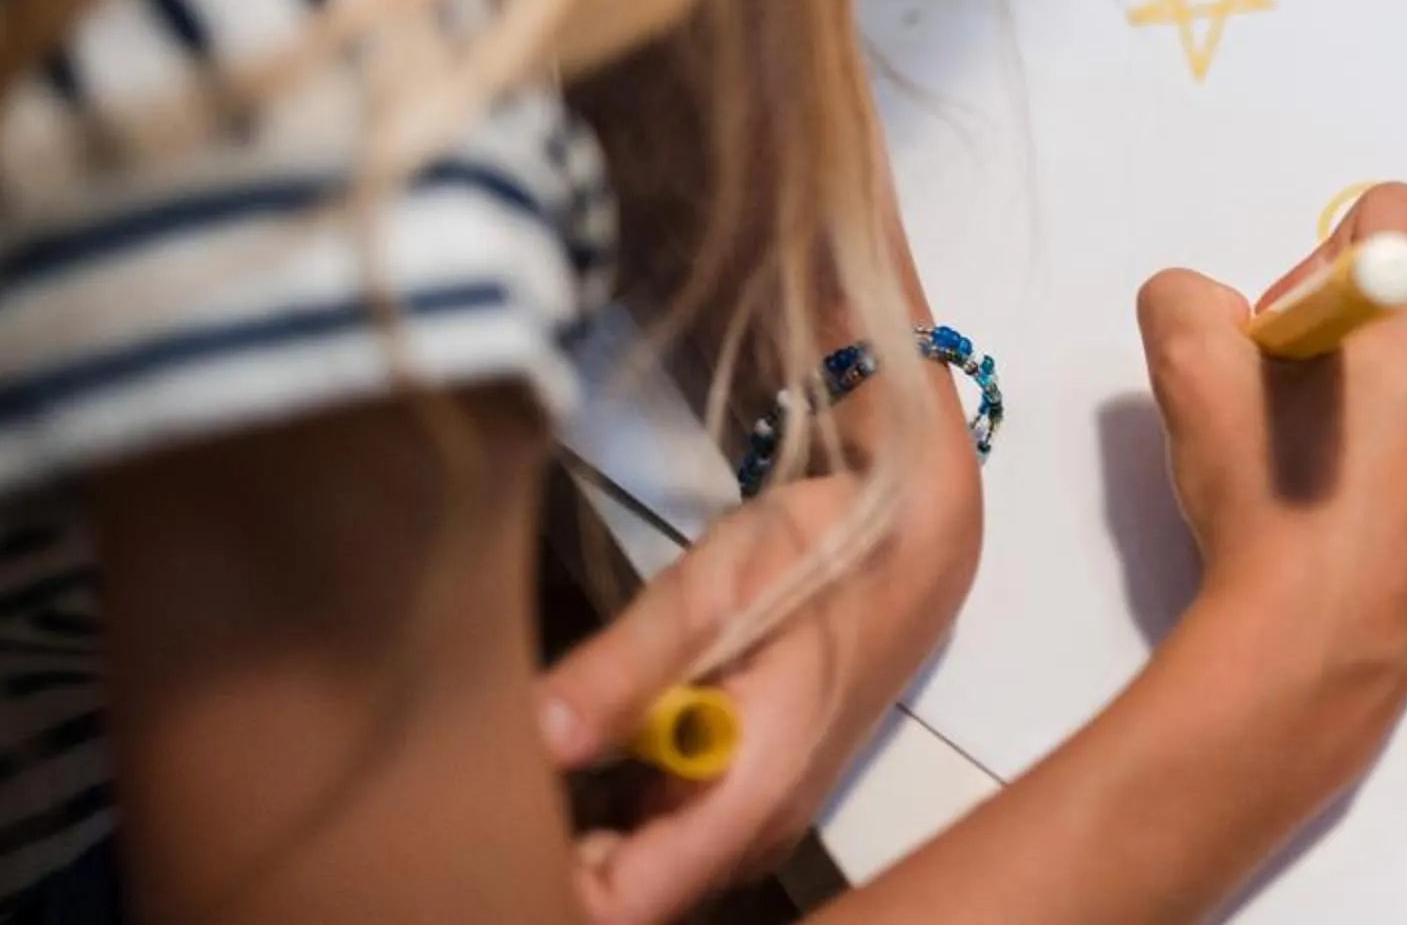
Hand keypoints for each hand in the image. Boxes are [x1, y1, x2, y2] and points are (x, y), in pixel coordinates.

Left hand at [540, 400, 980, 924]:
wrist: (911, 531)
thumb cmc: (823, 553)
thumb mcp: (714, 591)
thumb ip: (623, 671)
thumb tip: (531, 740)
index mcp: (746, 797)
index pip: (619, 905)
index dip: (542, 878)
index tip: (484, 817)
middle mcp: (748, 829)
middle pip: (620, 889)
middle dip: (549, 840)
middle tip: (493, 763)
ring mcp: (748, 812)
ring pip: (634, 857)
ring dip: (577, 815)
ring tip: (530, 739)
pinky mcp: (742, 784)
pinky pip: (658, 821)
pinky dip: (610, 790)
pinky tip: (587, 726)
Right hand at [1137, 183, 1406, 738]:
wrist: (1320, 638)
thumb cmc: (1270, 493)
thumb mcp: (1190, 364)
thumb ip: (1187, 294)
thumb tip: (1217, 305)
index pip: (1383, 212)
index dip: (1314, 264)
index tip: (1284, 340)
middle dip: (1352, 307)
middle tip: (1298, 387)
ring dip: (1380, 360)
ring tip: (1325, 438)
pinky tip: (1356, 480)